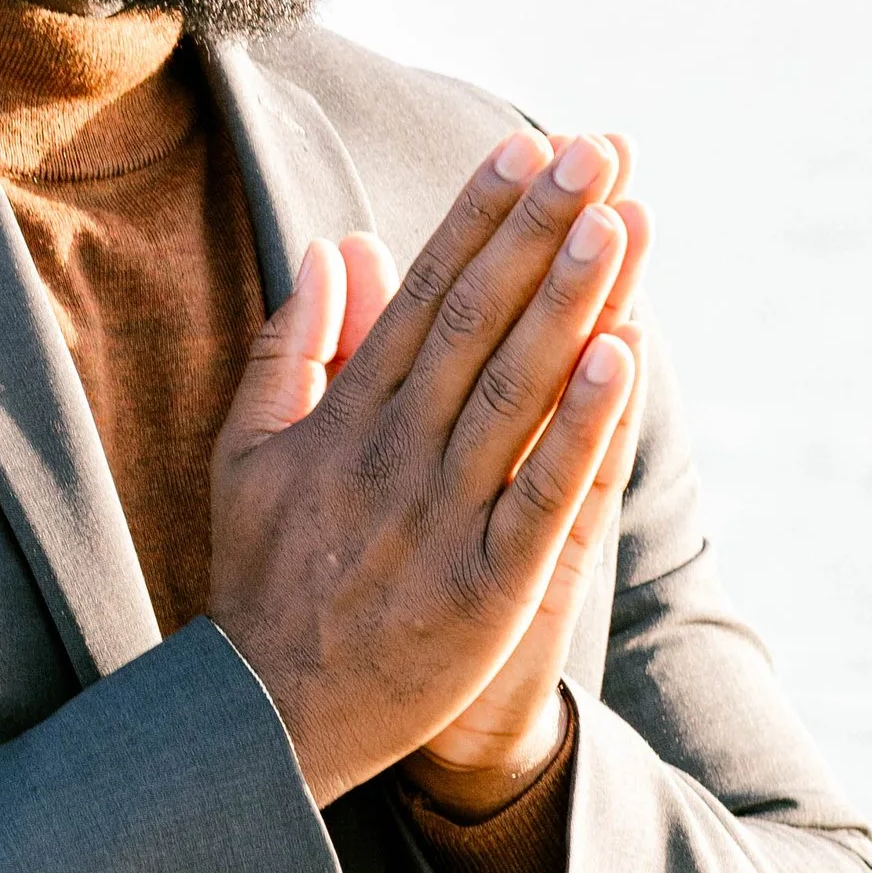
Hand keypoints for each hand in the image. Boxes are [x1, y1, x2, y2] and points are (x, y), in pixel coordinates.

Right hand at [208, 128, 651, 809]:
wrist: (264, 724)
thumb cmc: (264, 582)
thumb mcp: (249, 451)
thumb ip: (295, 346)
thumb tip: (336, 246)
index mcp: (345, 418)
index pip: (423, 293)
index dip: (478, 217)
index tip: (528, 148)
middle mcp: (394, 454)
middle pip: (478, 320)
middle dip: (539, 228)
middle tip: (598, 149)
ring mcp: (440, 519)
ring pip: (515, 390)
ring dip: (569, 299)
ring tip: (619, 217)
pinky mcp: (484, 589)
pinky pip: (543, 492)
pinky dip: (582, 425)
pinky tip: (622, 356)